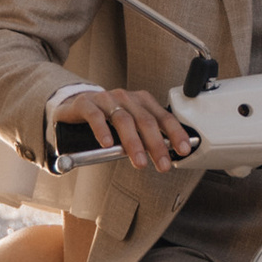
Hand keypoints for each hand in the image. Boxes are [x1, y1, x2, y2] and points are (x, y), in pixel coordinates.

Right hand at [50, 86, 199, 174]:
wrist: (76, 104)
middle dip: (156, 144)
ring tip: (139, 162)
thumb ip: (145, 136)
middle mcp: (126, 98)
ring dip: (133, 143)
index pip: (163, 117)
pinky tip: (107, 144)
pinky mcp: (86, 104)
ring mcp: (106, 99)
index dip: (175, 133)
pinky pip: (95, 116)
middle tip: (163, 164)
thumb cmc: (108, 117)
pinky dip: (102, 130)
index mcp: (141, 102)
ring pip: (123, 120)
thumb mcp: (131, 124)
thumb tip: (165, 156)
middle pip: (145, 120)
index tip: (184, 149)